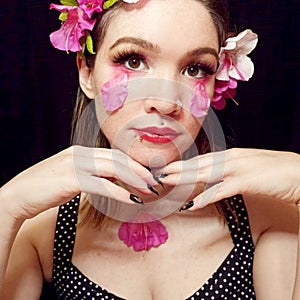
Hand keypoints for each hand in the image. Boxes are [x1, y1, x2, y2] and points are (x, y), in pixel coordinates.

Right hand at [0, 145, 156, 219]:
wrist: (18, 196)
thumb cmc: (44, 188)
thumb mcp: (70, 176)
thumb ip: (88, 174)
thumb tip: (109, 180)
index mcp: (81, 152)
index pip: (114, 155)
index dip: (132, 164)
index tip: (145, 174)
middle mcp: (80, 154)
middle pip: (118, 159)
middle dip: (139, 170)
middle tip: (153, 182)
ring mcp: (76, 165)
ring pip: (114, 169)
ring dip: (134, 180)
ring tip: (147, 190)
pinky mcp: (72, 179)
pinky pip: (103, 185)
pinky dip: (120, 193)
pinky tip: (131, 200)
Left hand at [156, 148, 299, 208]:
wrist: (299, 173)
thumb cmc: (276, 171)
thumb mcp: (249, 167)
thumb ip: (232, 172)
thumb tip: (217, 179)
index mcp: (232, 155)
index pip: (202, 160)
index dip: (185, 164)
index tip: (171, 168)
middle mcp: (231, 158)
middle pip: (199, 165)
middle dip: (178, 169)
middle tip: (160, 173)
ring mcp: (237, 168)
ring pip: (204, 174)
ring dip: (184, 178)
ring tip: (167, 181)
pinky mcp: (246, 181)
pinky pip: (221, 191)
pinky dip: (206, 197)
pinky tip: (193, 204)